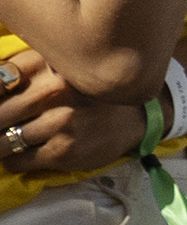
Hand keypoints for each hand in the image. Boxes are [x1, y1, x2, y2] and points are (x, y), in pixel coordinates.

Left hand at [0, 47, 143, 176]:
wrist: (136, 116)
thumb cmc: (87, 92)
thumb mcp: (59, 70)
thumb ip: (23, 74)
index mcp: (48, 63)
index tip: (1, 103)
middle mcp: (54, 89)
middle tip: (2, 127)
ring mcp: (60, 121)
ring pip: (3, 141)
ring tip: (7, 141)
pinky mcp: (64, 150)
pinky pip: (17, 160)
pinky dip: (11, 160)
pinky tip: (20, 153)